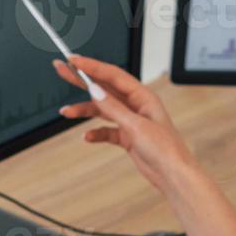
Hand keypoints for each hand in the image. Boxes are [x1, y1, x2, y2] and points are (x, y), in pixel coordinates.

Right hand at [54, 55, 197, 195]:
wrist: (173, 175)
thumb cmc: (166, 150)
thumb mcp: (136, 126)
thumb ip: (114, 108)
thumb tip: (95, 90)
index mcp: (143, 96)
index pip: (112, 75)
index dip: (91, 66)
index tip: (73, 61)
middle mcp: (136, 106)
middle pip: (104, 88)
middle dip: (82, 80)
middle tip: (62, 70)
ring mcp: (131, 121)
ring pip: (102, 110)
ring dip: (84, 110)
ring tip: (67, 111)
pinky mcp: (128, 136)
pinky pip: (106, 130)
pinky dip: (96, 132)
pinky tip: (87, 137)